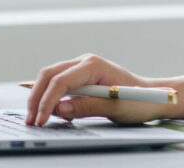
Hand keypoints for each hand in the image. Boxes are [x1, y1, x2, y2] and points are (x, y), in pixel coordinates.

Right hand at [25, 53, 170, 126]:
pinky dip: (50, 97)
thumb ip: (86, 107)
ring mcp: (82, 68)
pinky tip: (50, 112)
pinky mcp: (81, 77)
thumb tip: (58, 109)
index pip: (60, 80)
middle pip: (49, 75)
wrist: (153, 96)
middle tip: (31, 120)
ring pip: (50, 78)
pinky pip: (58, 84)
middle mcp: (85, 62)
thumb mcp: (115, 107)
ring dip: (41, 97)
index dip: (47, 101)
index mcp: (94, 65)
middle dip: (36, 98)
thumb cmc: (139, 101)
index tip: (41, 120)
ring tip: (38, 118)